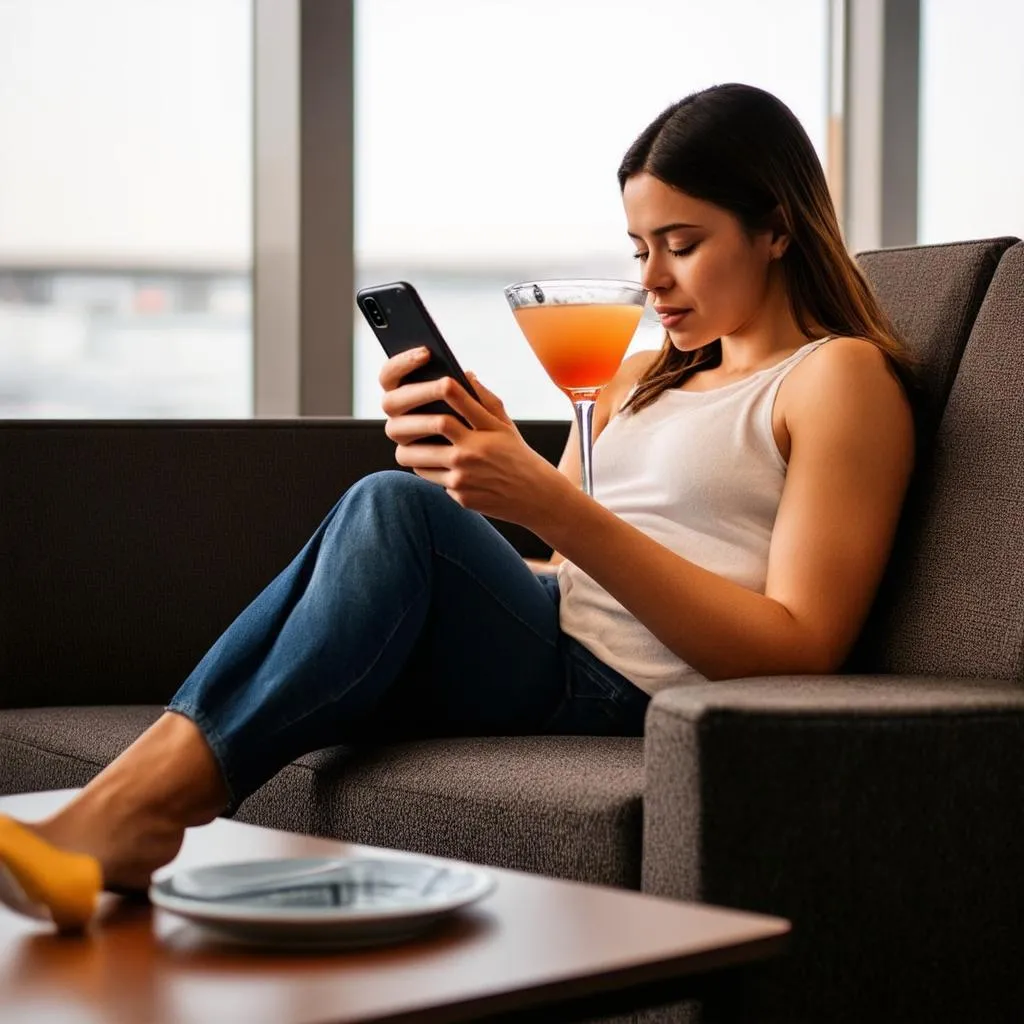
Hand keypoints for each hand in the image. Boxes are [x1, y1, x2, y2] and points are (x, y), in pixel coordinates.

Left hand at [379, 350, 572, 528]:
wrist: (534, 496)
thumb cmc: (516, 456)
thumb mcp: (505, 426)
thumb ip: (484, 400)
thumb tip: (464, 374)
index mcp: (487, 429)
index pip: (458, 399)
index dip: (441, 386)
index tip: (429, 382)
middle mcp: (474, 451)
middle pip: (433, 426)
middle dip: (414, 422)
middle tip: (403, 420)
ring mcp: (465, 476)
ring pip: (420, 459)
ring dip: (412, 452)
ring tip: (412, 446)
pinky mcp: (460, 496)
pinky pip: (433, 480)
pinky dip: (430, 472)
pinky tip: (434, 466)